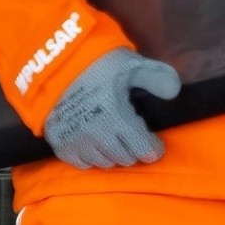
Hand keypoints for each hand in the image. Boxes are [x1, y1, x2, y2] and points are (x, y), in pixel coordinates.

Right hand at [41, 46, 178, 169]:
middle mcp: (97, 136)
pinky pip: (81, 163)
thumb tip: (175, 93)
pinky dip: (90, 158)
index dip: (152, 149)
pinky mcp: (58, 143)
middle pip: (125, 158)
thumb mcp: (130, 63)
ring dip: (112, 155)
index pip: (143, 150)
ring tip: (114, 140)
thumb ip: (157, 77)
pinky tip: (93, 145)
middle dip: (133, 150)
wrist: (49, 61)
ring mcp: (76, 142)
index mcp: (118, 119)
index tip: (155, 145)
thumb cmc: (94, 61)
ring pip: (103, 163)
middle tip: (133, 139)